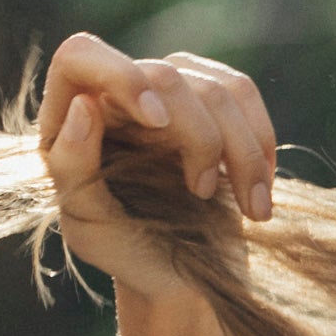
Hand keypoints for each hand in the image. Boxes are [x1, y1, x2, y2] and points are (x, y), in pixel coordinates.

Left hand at [34, 31, 278, 302]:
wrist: (181, 278)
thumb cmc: (127, 255)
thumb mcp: (88, 224)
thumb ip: (73, 167)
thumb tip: (87, 104)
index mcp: (74, 116)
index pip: (82, 58)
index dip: (121, 76)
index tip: (157, 121)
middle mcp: (120, 94)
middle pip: (167, 76)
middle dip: (200, 137)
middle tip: (203, 194)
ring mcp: (169, 94)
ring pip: (217, 89)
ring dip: (243, 153)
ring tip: (252, 212)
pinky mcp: (211, 104)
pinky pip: (244, 94)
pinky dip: (261, 144)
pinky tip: (260, 191)